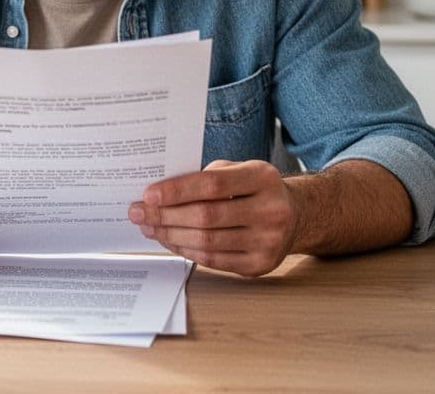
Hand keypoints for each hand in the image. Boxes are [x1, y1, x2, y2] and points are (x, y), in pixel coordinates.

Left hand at [128, 159, 297, 276]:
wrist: (296, 216)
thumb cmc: (256, 189)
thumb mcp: (240, 170)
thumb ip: (207, 177)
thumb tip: (160, 193)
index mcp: (263, 178)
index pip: (213, 185)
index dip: (177, 190)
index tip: (149, 194)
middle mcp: (271, 210)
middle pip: (206, 216)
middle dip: (165, 215)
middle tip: (138, 212)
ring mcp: (268, 241)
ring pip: (206, 241)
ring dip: (170, 235)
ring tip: (149, 227)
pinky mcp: (259, 265)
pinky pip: (213, 260)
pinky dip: (186, 250)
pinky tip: (170, 240)